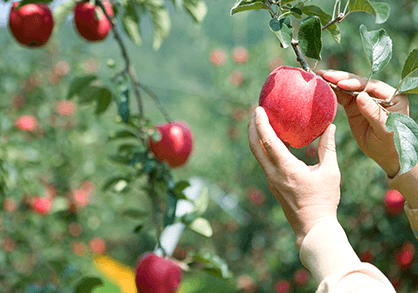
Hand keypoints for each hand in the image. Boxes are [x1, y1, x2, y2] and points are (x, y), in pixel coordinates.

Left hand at [248, 106, 340, 249]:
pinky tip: (272, 141)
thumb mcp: (330, 172)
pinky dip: (264, 147)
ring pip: (258, 154)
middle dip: (253, 127)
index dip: (262, 123)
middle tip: (255, 111)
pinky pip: (264, 161)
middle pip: (255, 146)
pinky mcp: (273, 184)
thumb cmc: (324, 201)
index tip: (258, 109)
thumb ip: (328, 148)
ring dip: (256, 137)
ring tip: (260, 122)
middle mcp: (273, 174)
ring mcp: (271, 180)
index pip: (268, 141)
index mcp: (287, 169)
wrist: (312, 227)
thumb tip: (330, 126)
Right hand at [317, 70, 408, 177]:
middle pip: (358, 82)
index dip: (355, 83)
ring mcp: (365, 99)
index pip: (371, 85)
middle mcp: (378, 94)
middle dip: (341, 78)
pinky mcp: (354, 106)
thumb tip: (360, 96)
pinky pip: (342, 97)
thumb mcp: (384, 130)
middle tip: (324, 75)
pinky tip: (322, 88)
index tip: (341, 83)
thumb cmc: (391, 144)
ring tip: (319, 77)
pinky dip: (332, 93)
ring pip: (348, 87)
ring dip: (334, 82)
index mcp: (392, 96)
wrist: (386, 155)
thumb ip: (374, 112)